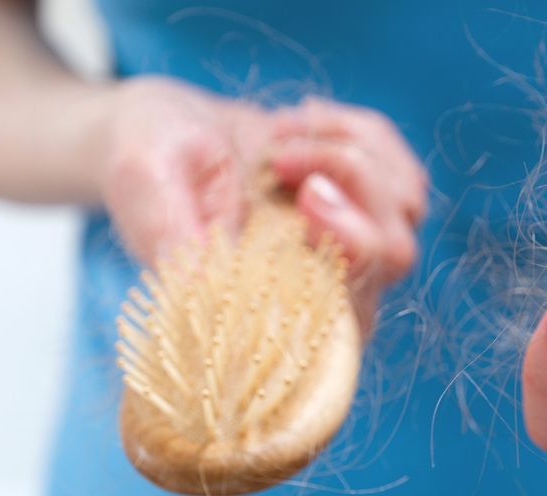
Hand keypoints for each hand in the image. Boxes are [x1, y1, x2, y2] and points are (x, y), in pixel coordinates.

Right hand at [99, 78, 426, 327]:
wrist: (168, 129)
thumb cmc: (149, 161)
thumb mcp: (142, 183)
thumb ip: (168, 233)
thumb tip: (205, 282)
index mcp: (271, 310)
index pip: (345, 319)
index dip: (348, 261)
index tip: (307, 199)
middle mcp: (326, 288)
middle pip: (393, 256)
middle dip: (351, 188)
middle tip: (283, 157)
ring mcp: (358, 244)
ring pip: (404, 207)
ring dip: (345, 152)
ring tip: (277, 137)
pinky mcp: (374, 202)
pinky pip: (403, 169)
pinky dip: (357, 133)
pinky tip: (300, 126)